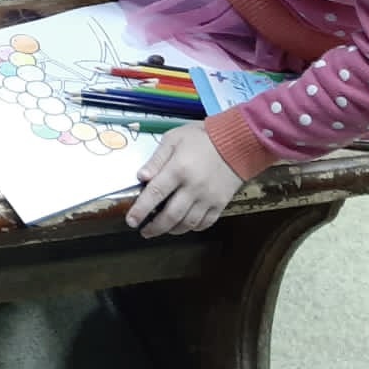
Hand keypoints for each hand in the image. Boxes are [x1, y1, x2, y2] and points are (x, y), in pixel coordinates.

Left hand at [125, 123, 242, 237]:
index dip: (141, 209)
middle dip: (154, 227)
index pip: (155, 193)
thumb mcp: (174, 139)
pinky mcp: (221, 204)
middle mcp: (193, 187)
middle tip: (144, 231)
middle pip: (171, 215)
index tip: (131, 221)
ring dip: (171, 230)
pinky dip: (192, 228)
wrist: (237, 142)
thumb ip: (156, 159)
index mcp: (178, 169)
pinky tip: (183, 225)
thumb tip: (141, 177)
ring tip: (161, 229)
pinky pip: (205, 223)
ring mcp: (208, 198)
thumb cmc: (201, 137)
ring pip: (187, 223)